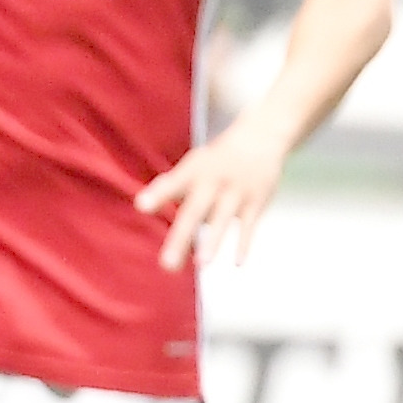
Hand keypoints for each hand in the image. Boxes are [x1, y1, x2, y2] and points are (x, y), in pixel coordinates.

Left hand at [134, 124, 291, 271]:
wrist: (260, 138)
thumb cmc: (216, 159)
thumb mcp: (192, 164)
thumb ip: (170, 186)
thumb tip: (143, 204)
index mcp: (193, 172)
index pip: (173, 184)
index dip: (158, 195)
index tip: (142, 207)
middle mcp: (213, 182)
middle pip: (194, 211)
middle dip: (181, 238)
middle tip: (167, 264)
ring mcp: (236, 193)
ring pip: (222, 220)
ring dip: (213, 242)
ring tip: (200, 264)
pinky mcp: (256, 201)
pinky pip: (249, 226)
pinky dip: (244, 244)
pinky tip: (237, 263)